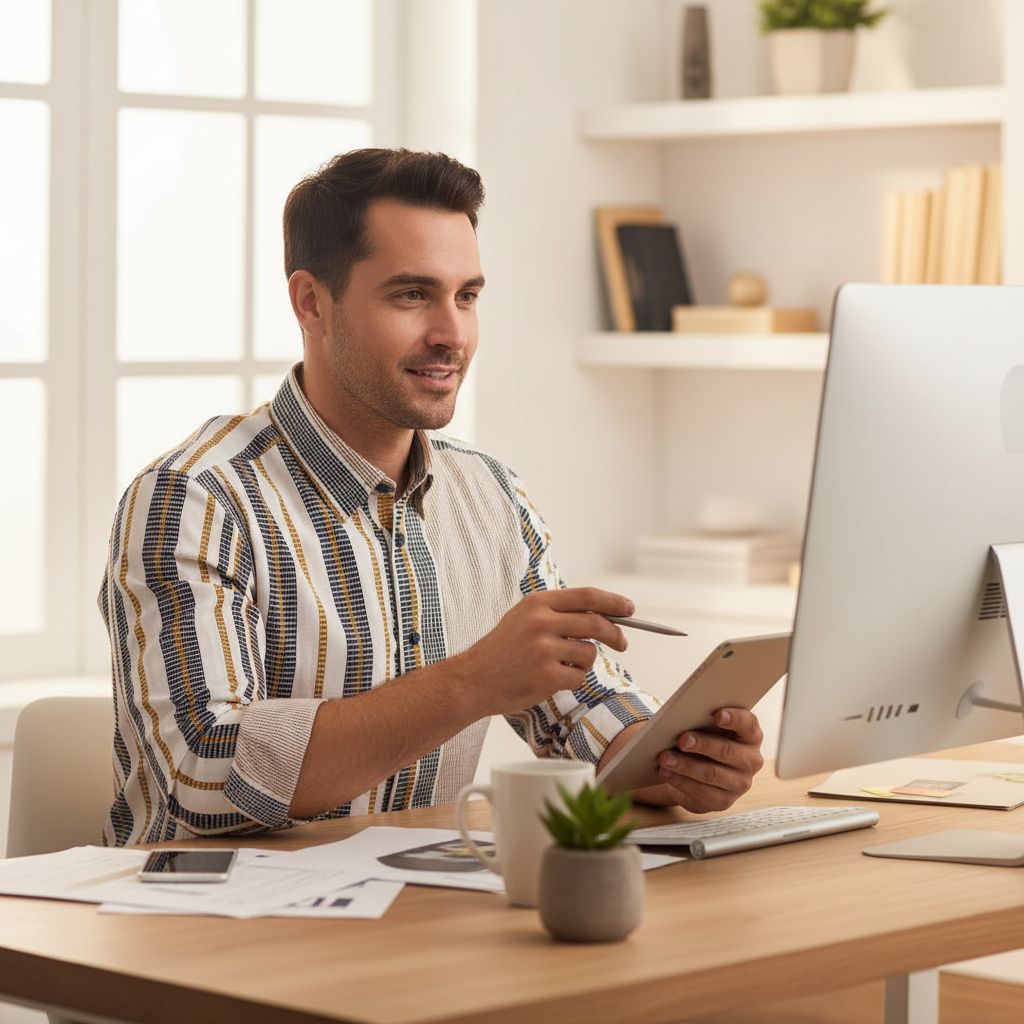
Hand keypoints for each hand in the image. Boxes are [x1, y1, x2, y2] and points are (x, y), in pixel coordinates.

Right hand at [452, 587, 632, 716]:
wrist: (473, 679)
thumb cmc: (502, 650)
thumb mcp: (524, 618)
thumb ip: (558, 614)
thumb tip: (603, 616)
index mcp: (538, 603)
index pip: (587, 596)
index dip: (613, 602)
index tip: (629, 608)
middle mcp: (542, 622)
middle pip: (596, 623)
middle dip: (615, 634)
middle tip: (622, 643)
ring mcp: (544, 649)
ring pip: (589, 653)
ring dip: (583, 662)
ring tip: (559, 666)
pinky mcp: (547, 675)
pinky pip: (579, 677)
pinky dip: (572, 680)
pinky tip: (549, 680)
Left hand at [656, 708, 764, 812]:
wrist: (702, 774)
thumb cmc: (706, 741)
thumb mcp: (708, 728)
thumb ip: (703, 720)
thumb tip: (681, 718)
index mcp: (751, 736)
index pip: (748, 724)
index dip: (735, 718)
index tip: (717, 714)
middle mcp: (751, 760)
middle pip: (727, 750)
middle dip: (703, 744)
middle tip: (682, 740)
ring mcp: (740, 783)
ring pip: (712, 773)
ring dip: (685, 766)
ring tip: (665, 758)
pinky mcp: (724, 801)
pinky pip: (702, 792)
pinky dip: (681, 781)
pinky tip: (666, 772)